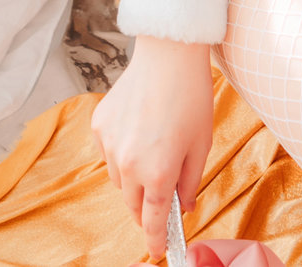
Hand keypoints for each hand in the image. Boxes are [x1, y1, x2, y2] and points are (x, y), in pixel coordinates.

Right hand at [91, 34, 213, 262]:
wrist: (168, 54)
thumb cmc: (191, 96)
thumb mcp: (201, 144)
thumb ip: (190, 182)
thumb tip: (183, 207)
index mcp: (158, 174)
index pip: (153, 222)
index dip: (157, 240)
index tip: (158, 251)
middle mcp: (128, 165)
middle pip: (133, 205)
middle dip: (147, 209)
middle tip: (162, 200)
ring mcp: (110, 146)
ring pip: (118, 181)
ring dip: (133, 180)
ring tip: (153, 153)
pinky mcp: (99, 126)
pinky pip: (108, 154)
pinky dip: (121, 153)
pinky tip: (139, 132)